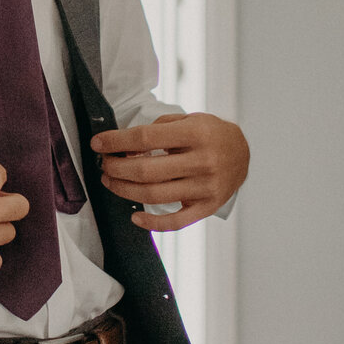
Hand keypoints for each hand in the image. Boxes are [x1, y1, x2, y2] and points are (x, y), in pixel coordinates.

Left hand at [89, 113, 249, 231]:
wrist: (244, 153)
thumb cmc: (211, 134)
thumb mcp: (189, 119)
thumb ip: (158, 130)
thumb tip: (126, 149)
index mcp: (196, 134)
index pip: (146, 138)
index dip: (116, 141)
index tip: (99, 143)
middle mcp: (203, 161)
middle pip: (146, 170)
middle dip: (116, 168)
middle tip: (104, 164)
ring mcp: (206, 187)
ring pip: (154, 195)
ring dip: (124, 190)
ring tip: (111, 181)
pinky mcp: (207, 206)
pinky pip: (176, 221)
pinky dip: (152, 223)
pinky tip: (135, 216)